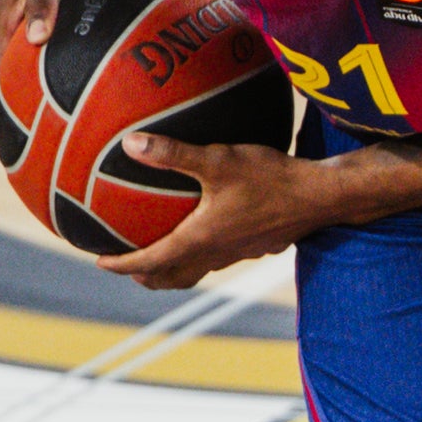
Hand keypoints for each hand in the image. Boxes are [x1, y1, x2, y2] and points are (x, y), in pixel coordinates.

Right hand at [0, 0, 123, 144]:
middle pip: (15, 76)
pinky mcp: (80, 4)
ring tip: (72, 124)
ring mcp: (53, 13)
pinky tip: (119, 83)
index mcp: (10, 16)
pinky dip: (90, 64)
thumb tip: (33, 42)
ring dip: (52, 93)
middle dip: (17, 112)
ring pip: (48, 63)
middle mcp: (26, 19)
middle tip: (32, 148)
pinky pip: (82, 43)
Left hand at [95, 134, 331, 288]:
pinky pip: (221, 257)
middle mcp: (216, 253)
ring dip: (174, 268)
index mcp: (200, 239)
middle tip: (129, 265)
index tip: (99, 261)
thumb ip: (173, 153)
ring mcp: (239, 253)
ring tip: (163, 254)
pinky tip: (213, 228)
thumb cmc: (270, 178)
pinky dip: (204, 252)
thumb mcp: (219, 159)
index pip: (150, 262)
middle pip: (171, 278)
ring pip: (197, 270)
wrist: (321, 196)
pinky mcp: (258, 246)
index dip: (121, 265)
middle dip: (146, 275)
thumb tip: (131, 143)